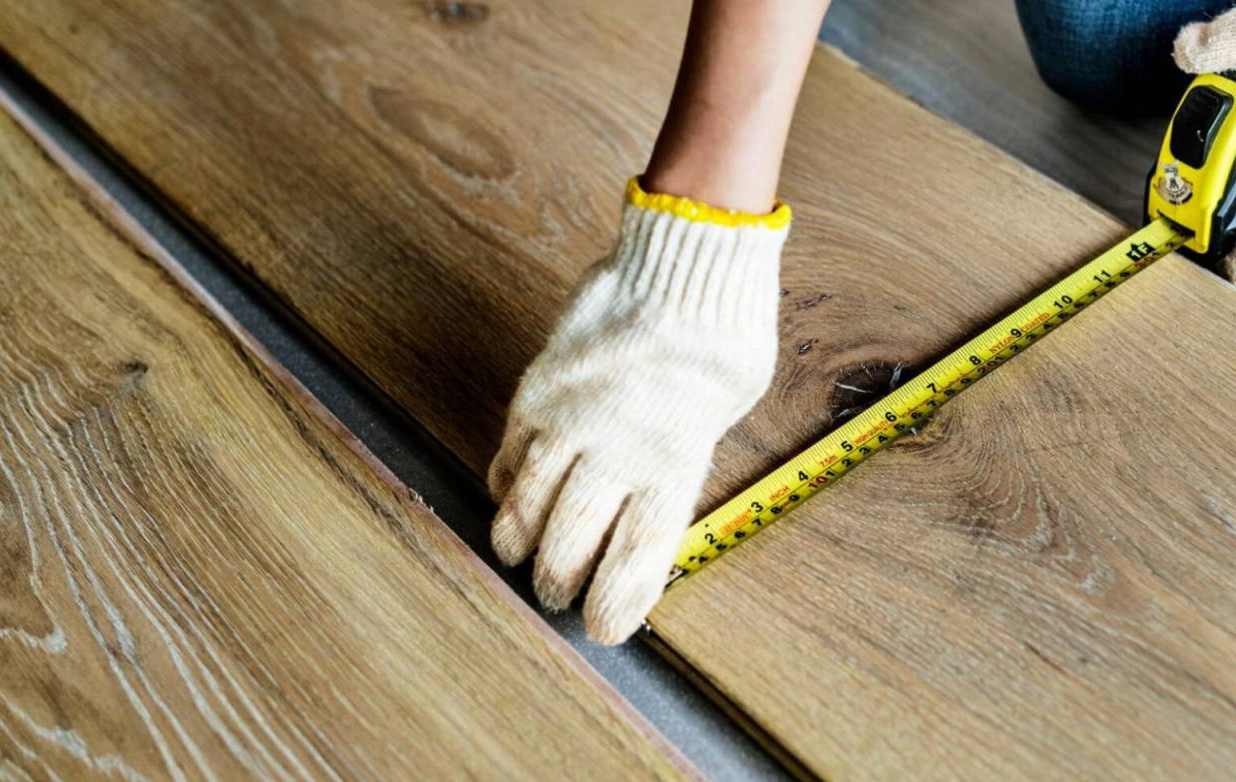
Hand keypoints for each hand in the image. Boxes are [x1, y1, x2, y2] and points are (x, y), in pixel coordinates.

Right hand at [489, 179, 788, 643]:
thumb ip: (690, 456)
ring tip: (519, 559)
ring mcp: (571, 419)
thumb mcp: (731, 408)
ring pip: (526, 504)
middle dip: (560, 581)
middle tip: (557, 596)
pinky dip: (503, 484)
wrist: (684, 258)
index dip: (616, 602)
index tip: (604, 629)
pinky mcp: (540, 389)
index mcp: (673, 462)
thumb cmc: (724, 334)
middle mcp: (616, 449)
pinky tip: (506, 499)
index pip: (637, 556)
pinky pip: (509, 451)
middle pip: (571, 542)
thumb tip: (664, 492)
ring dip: (519, 542)